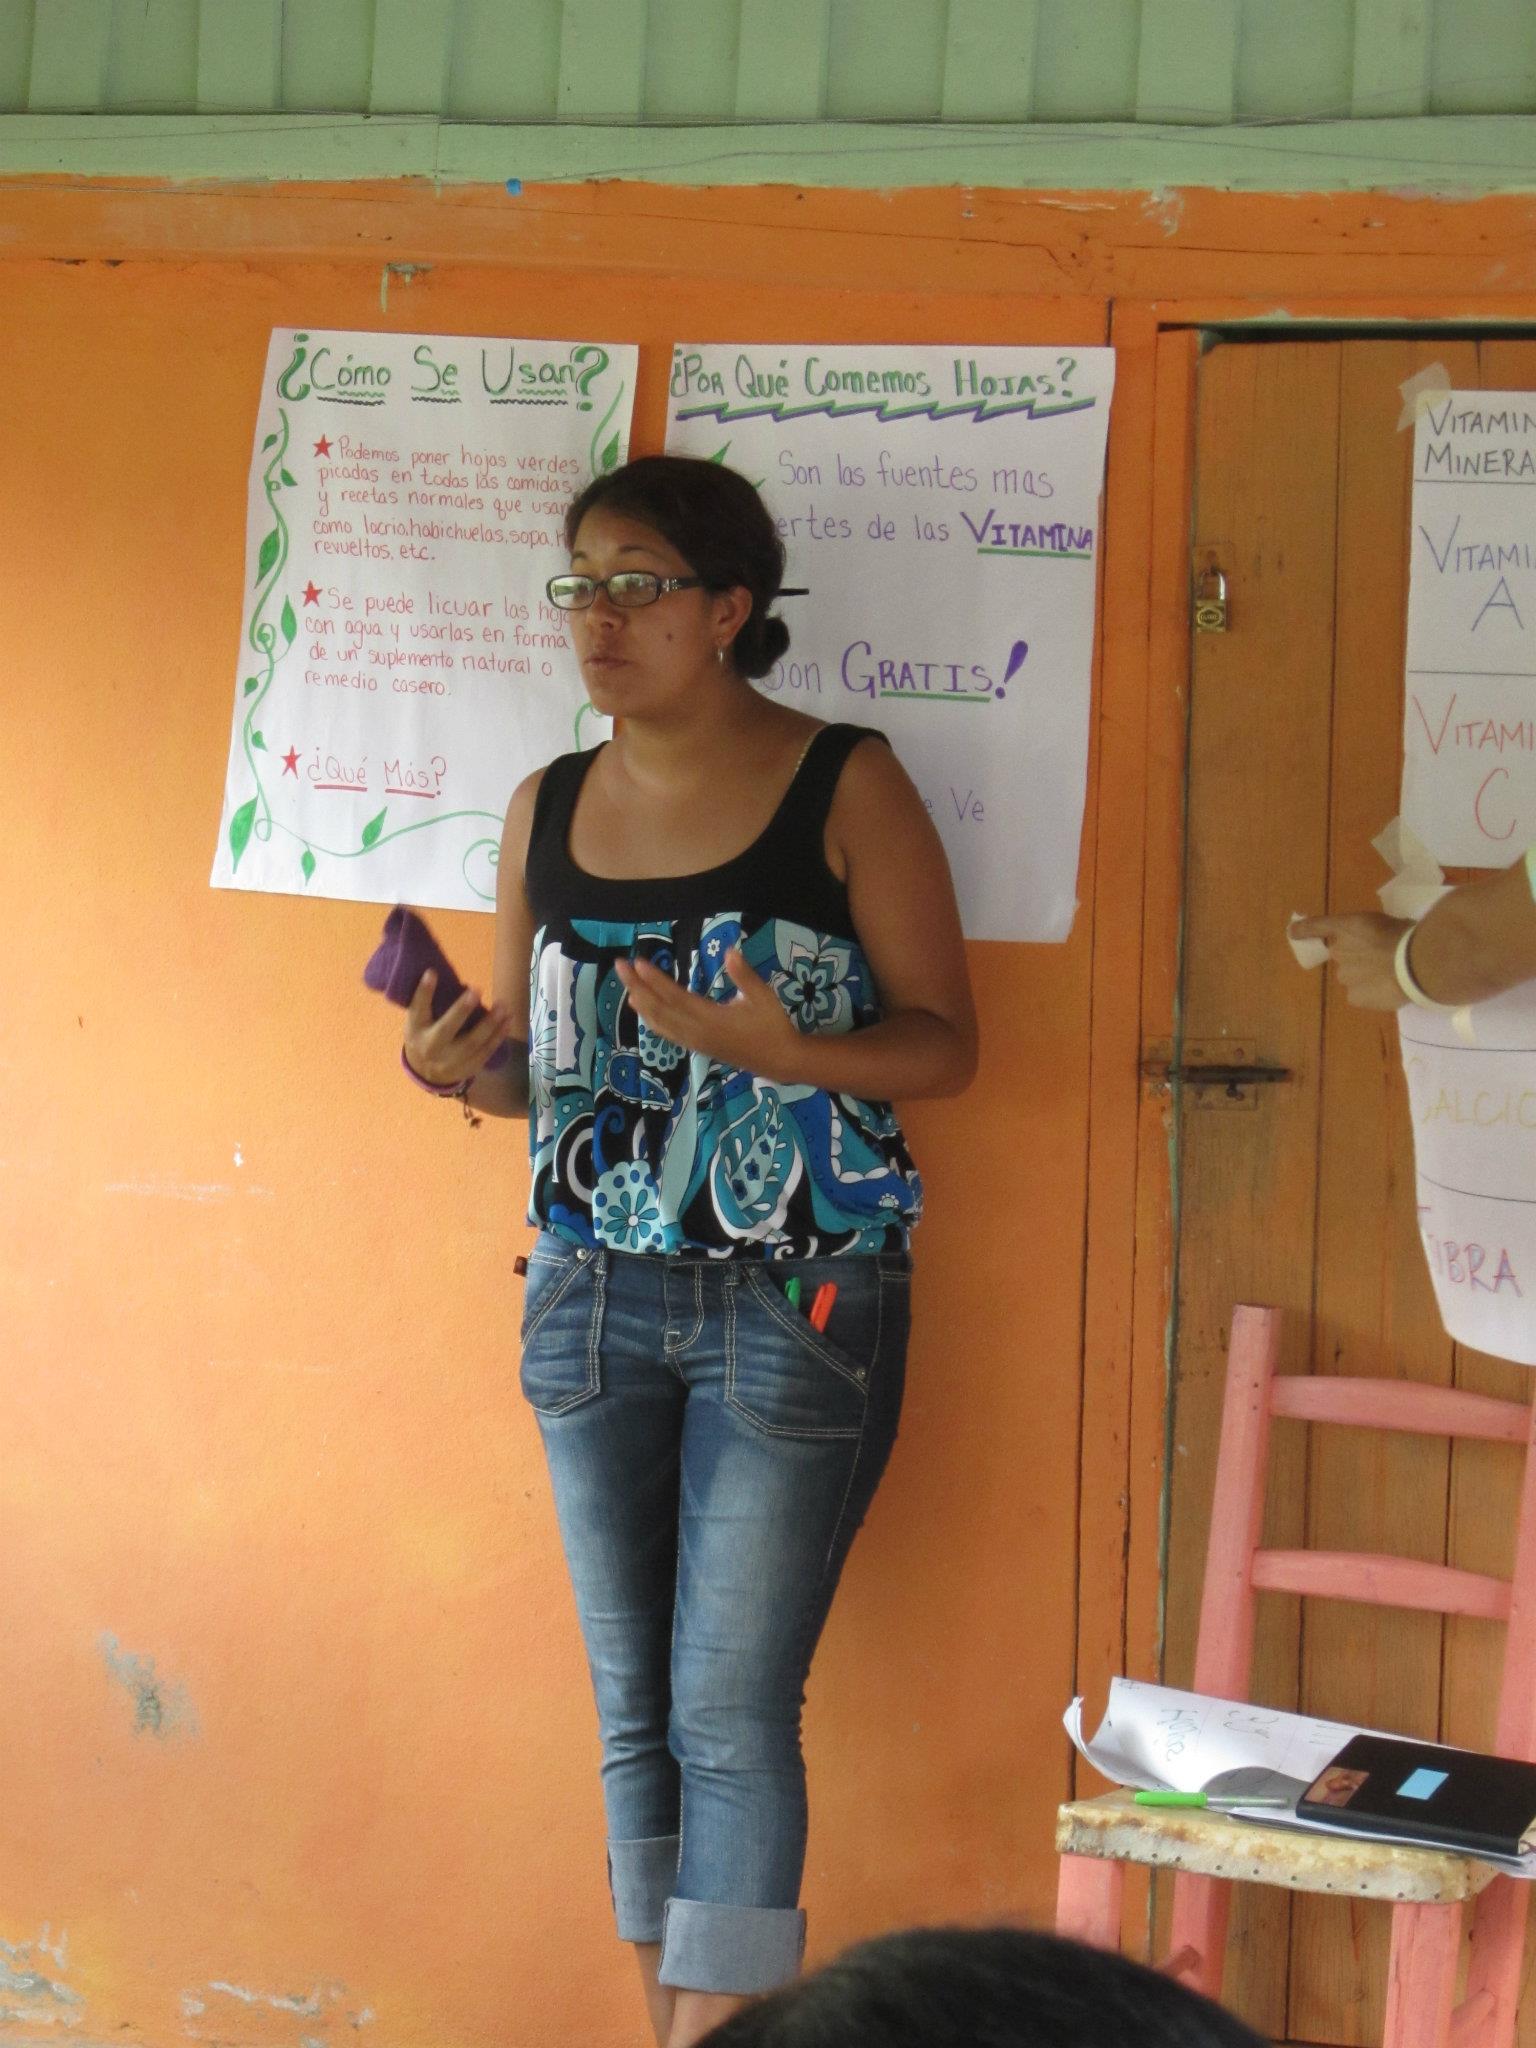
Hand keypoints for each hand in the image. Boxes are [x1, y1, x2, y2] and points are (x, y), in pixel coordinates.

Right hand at [403, 970, 513, 1084]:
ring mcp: (449, 1061)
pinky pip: (485, 1052)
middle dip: (462, 1010)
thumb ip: (430, 1004)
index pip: (418, 1009)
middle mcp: (431, 1047)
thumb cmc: (425, 1035)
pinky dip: (498, 1037)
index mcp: (416, 1030)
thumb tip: (450, 976)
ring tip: (503, 1005)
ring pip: (472, 1042)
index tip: (432, 972)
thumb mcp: (419, 1021)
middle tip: (477, 990)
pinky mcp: (466, 1069)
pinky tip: (507, 1022)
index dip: (424, 992)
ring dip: (490, 1023)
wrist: (426, 1073)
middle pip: (447, 1029)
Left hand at [614, 948, 802, 1079]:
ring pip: (658, 1022)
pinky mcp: (696, 1046)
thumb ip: (744, 975)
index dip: (654, 980)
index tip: (638, 962)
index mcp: (711, 1019)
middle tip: (620, 965)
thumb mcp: (763, 996)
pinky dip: (650, 1018)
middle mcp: (696, 1032)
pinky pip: (666, 1032)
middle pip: (658, 1008)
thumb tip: (730, 951)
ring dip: (640, 1001)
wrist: (778, 1060)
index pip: (675, 997)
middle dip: (637, 986)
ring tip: (626, 982)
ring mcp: (694, 1041)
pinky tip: (641, 1008)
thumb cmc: (772, 1025)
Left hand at [1291, 913, 1411, 1009]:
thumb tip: (1375, 942)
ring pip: (1352, 978)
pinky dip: (1371, 994)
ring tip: (1389, 976)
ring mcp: (1344, 976)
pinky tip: (1387, 990)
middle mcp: (1338, 951)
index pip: (1317, 926)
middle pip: (1343, 957)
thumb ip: (1371, 932)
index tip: (1293, 932)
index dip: (1304, 930)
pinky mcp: (1353, 997)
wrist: (1414, 964)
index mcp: (1347, 927)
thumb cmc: (1406, 936)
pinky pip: (1360, 995)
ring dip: (1365, 977)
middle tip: (1381, 960)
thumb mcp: (1387, 922)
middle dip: (1358, 958)